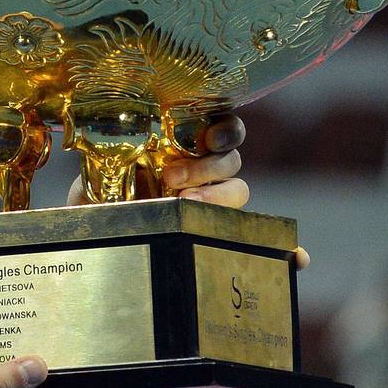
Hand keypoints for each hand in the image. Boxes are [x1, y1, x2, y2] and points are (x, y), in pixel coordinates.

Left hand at [66, 114, 309, 270]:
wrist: (98, 237)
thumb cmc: (98, 204)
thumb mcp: (94, 184)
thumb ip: (98, 178)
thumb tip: (91, 189)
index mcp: (182, 146)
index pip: (221, 127)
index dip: (224, 129)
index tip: (207, 137)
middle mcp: (204, 172)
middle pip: (231, 162)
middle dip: (206, 169)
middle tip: (174, 182)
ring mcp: (216, 205)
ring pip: (239, 192)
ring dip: (221, 199)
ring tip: (190, 208)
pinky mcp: (225, 236)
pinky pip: (267, 242)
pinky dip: (287, 249)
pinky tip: (297, 259)